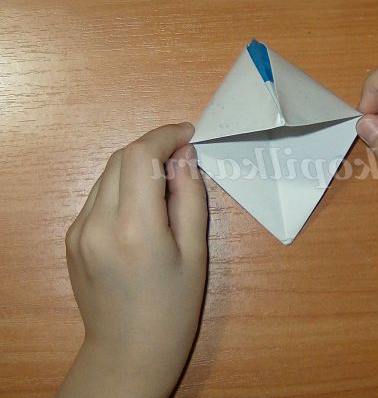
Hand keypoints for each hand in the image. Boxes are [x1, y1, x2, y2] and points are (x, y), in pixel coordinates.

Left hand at [57, 123, 207, 397]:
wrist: (129, 352)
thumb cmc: (173, 308)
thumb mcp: (196, 252)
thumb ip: (190, 197)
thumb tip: (184, 156)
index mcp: (135, 228)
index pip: (141, 155)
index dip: (165, 135)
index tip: (189, 135)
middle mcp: (98, 223)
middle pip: (121, 157)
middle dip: (153, 146)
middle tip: (183, 160)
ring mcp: (78, 230)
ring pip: (108, 173)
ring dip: (138, 165)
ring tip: (166, 184)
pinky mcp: (72, 237)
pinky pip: (99, 195)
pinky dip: (123, 186)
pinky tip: (143, 207)